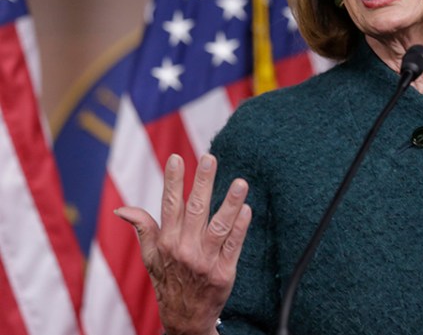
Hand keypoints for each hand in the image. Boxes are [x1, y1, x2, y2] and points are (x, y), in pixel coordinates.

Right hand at [115, 153, 251, 334]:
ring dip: (230, 203)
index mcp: (167, 241)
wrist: (185, 320)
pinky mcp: (224, 272)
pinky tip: (246, 209)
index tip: (176, 158)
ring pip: (219, 226)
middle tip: (210, 158)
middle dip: (202, 183)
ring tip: (240, 182)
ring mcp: (205, 261)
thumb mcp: (151, 257)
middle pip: (195, 209)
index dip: (173, 181)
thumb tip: (122, 209)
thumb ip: (142, 228)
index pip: (170, 205)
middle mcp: (185, 249)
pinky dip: (240, 228)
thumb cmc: (169, 281)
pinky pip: (233, 246)